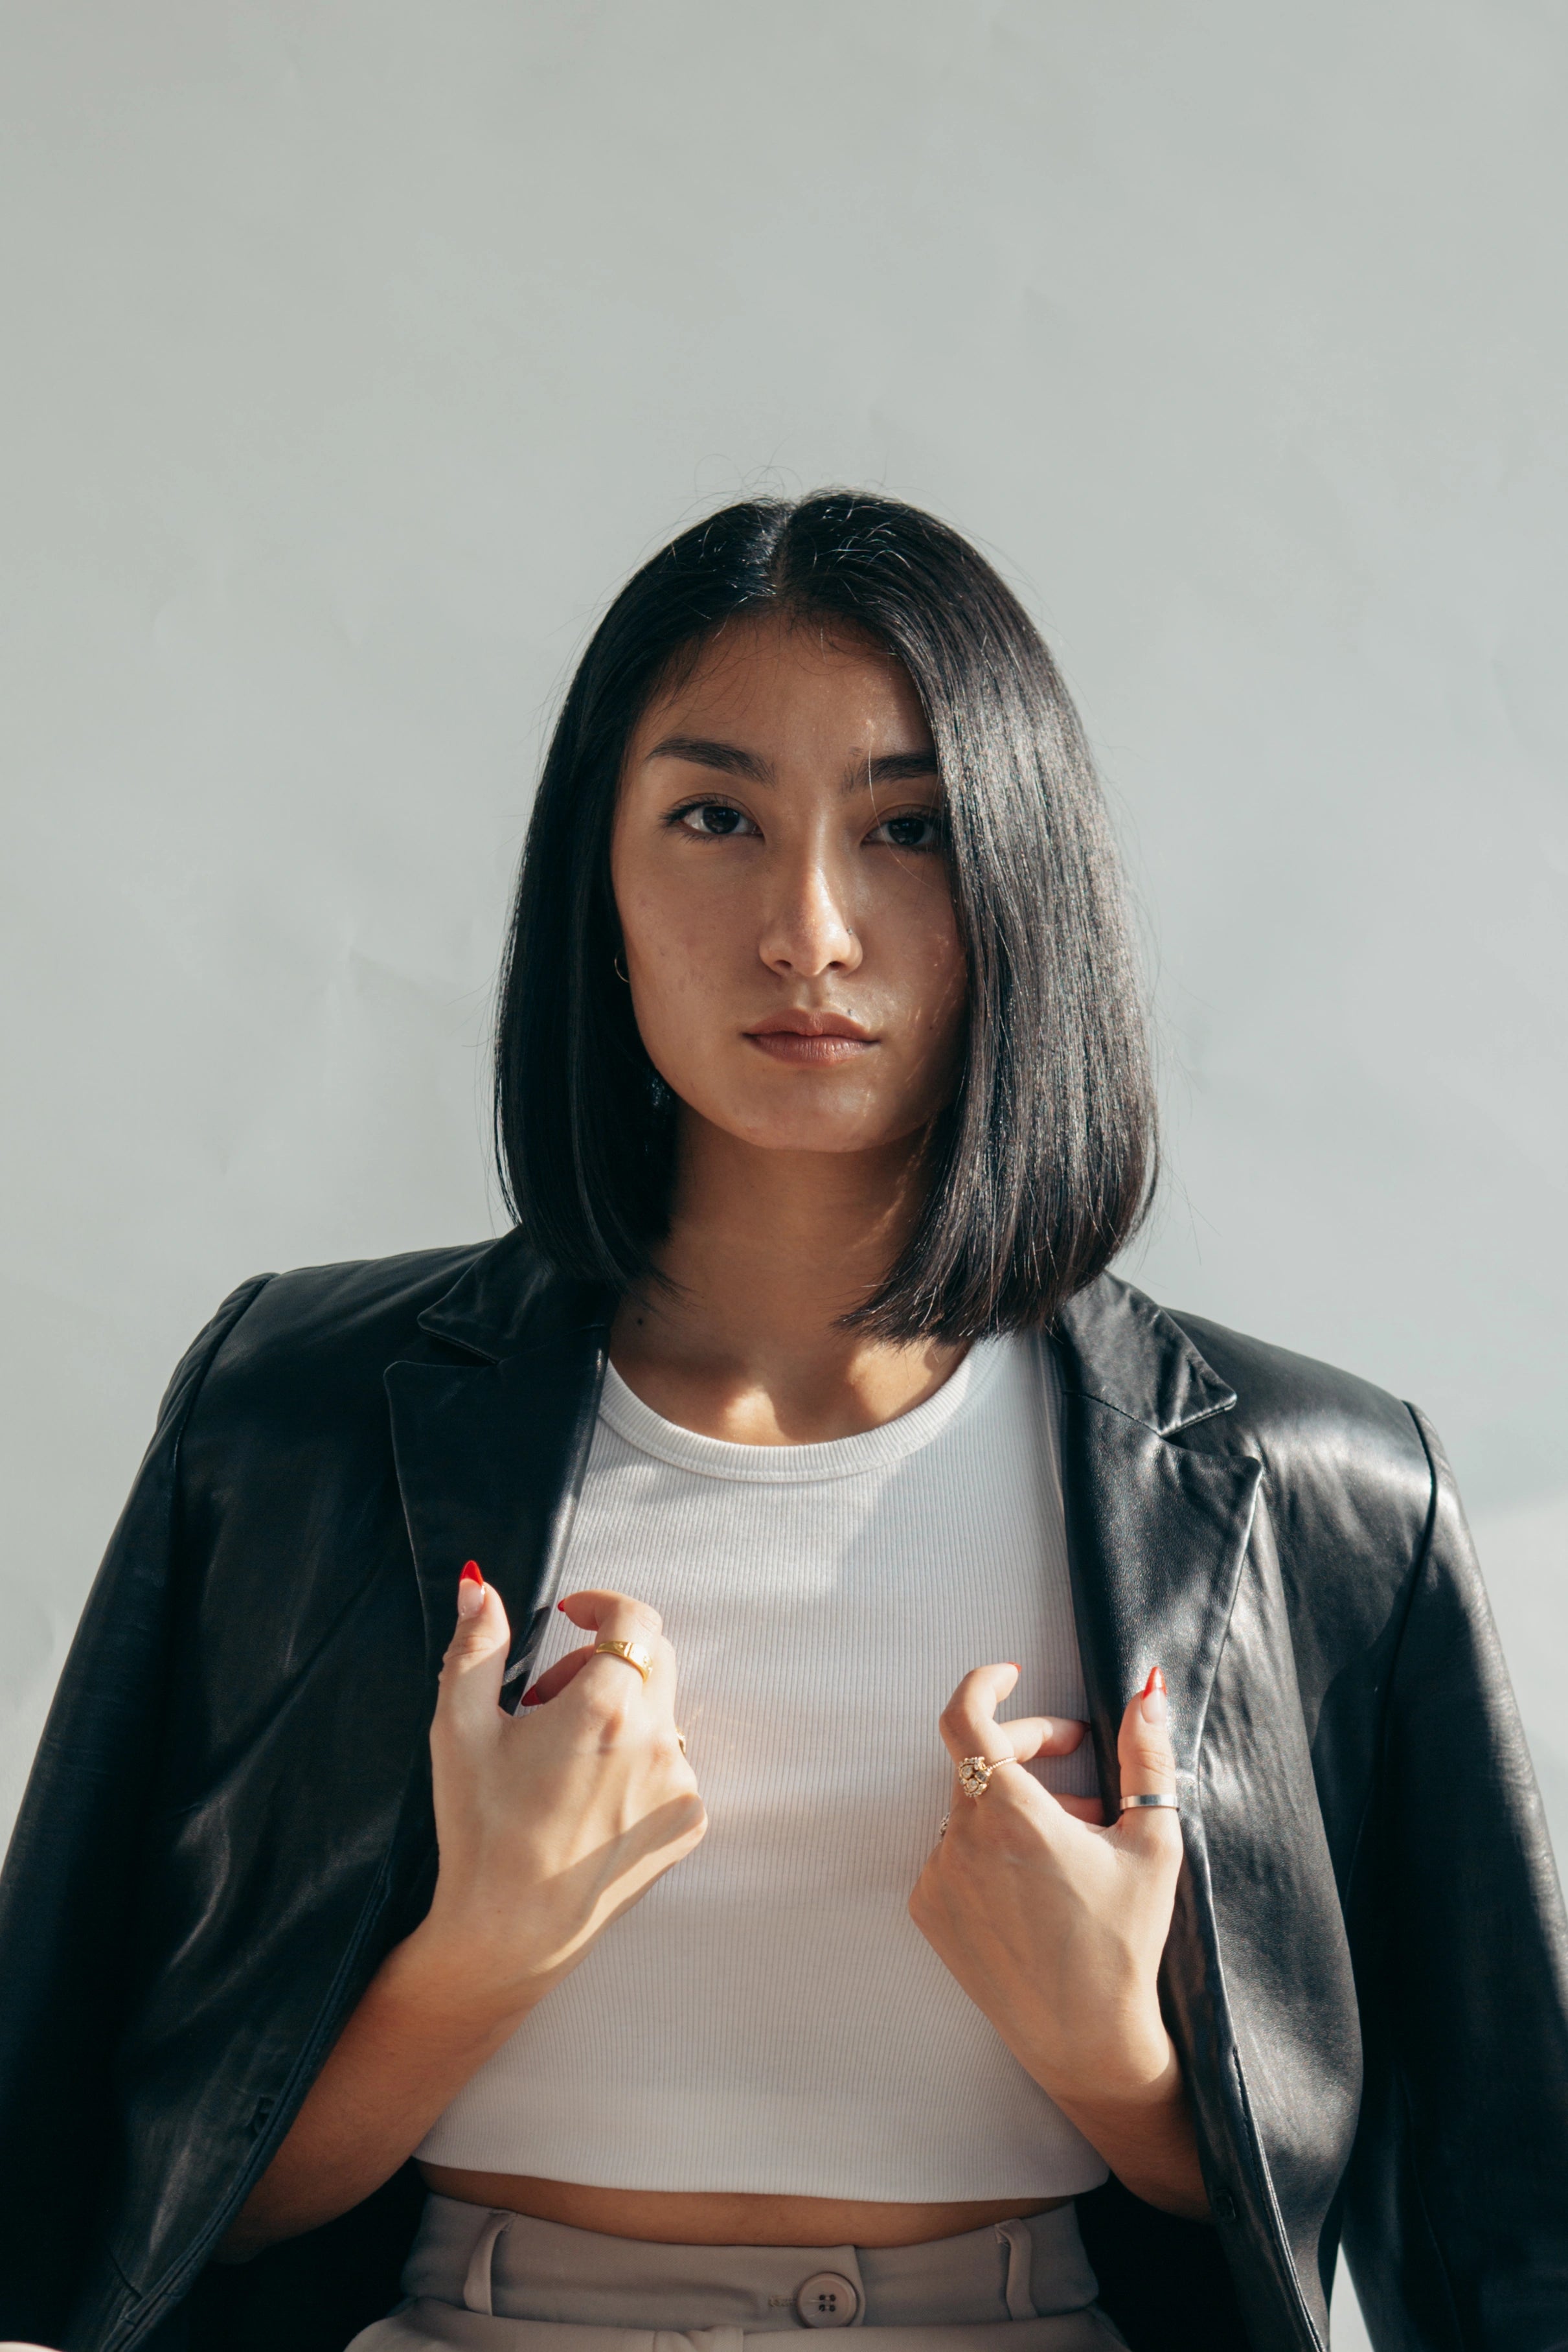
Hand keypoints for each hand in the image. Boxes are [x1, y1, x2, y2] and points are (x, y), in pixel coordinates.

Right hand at [220, 1573, 705, 2258]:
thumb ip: (475, 1646)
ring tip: (558, 1760)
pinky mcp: (688, 1823)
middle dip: (599, 1661)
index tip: (570, 1618)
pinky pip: (669, 1765)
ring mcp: (680, 1785)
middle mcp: (658, 1740)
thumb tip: (478, 1583)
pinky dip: (634, 1763)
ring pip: (657, 1714)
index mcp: (608, 1707)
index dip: (602, 1607)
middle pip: (651, 1661)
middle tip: (543, 1701)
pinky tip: (585, 1798)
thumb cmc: (479, 1828)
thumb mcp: (459, 1729)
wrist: (509, 1934)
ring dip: (616, 1715)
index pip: (635, 1620)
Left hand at [909, 1663, 1205, 2216]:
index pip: (966, 1716)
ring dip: (1015, 1803)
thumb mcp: (1153, 1843)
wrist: (1087, 2039)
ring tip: (1072, 1834)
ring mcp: (938, 1877)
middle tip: (1077, 1754)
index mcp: (1011, 1814)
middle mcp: (962, 1840)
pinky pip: (955, 1852)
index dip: (985, 1684)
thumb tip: (1149, 1690)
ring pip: (970, 1808)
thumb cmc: (1126, 1942)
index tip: (1012, 1676)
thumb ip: (1148, 1757)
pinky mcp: (930, 1911)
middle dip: (1028, 1745)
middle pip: (979, 1759)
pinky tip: (1037, 1881)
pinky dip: (990, 1848)